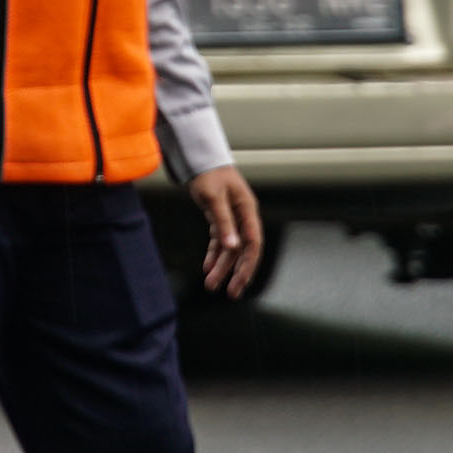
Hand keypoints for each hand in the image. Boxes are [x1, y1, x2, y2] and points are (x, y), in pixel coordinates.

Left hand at [188, 165, 264, 298]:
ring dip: (221, 267)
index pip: (253, 244)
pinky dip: (213, 254)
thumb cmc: (209, 174)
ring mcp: (233, 218)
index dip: (248, 265)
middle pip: (243, 250)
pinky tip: (207, 267)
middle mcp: (243, 216)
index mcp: (247, 210)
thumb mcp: (214, 198)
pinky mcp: (221, 218)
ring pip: (230, 248)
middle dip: (236, 273)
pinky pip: (220, 241)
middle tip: (230, 293)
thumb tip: (232, 247)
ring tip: (211, 284)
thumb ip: (224, 222)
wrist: (200, 159)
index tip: (240, 282)